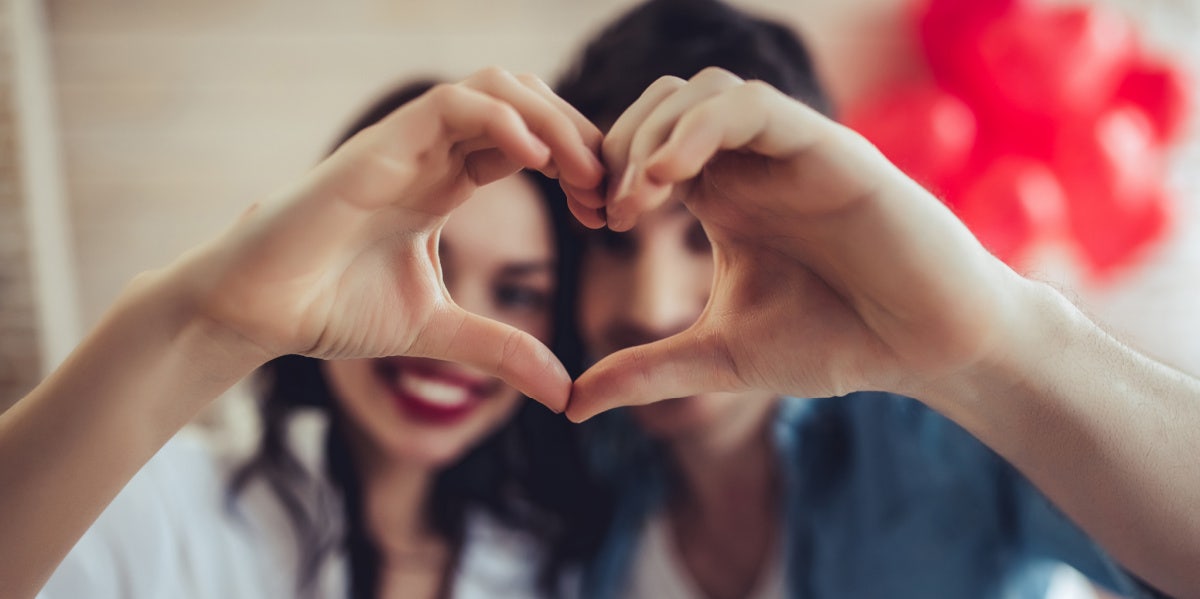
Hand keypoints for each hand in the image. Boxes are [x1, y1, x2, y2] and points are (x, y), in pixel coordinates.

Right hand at [173, 68, 603, 410]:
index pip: (528, 143)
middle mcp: (430, 154)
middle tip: (608, 190)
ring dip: (551, 120)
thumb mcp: (438, 331)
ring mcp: (405, 144)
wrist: (257, 314)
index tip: (607, 213)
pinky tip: (538, 161)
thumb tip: (564, 393)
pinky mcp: (379, 146)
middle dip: (577, 135)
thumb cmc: (331, 310)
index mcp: (444, 182)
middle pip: (523, 103)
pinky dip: (504, 121)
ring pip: (495, 88)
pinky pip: (452, 105)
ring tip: (583, 173)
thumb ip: (501, 350)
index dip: (576, 166)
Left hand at [567, 68, 1026, 420]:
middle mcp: (750, 163)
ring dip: (651, 133)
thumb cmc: (834, 343)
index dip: (602, 168)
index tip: (585, 219)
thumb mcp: (719, 359)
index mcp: (722, 196)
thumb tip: (568, 406)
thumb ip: (646, 371)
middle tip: (600, 210)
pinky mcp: (826, 147)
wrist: (926, 348)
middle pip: (659, 105)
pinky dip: (700, 129)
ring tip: (632, 201)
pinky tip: (669, 179)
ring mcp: (787, 150)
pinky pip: (751, 106)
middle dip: (614, 145)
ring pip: (700, 91)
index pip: (643, 146)